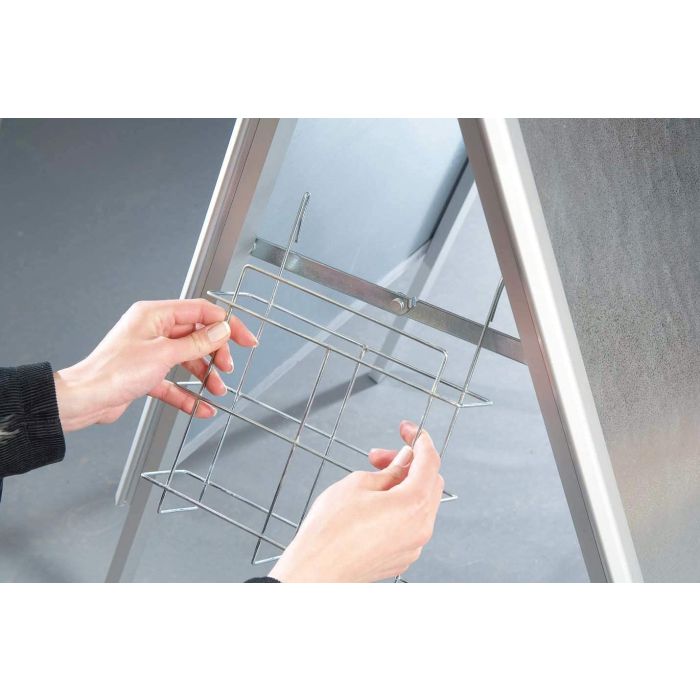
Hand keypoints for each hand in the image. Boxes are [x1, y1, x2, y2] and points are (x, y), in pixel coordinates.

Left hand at [53, 299, 257, 430]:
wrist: (85, 400)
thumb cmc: (113, 372)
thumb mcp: (164, 354)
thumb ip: (197, 343)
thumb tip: (221, 331)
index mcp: (155, 315)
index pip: (200, 311)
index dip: (226, 324)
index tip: (244, 338)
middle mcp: (153, 330)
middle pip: (196, 336)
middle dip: (215, 354)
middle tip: (226, 368)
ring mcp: (150, 352)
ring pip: (188, 360)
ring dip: (205, 376)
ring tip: (216, 390)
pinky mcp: (146, 374)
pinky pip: (175, 382)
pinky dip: (189, 394)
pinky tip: (201, 407)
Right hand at [269, 421, 443, 581]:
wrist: (314, 572)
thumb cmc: (330, 532)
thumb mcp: (357, 484)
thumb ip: (389, 470)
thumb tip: (404, 461)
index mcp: (414, 504)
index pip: (430, 460)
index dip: (419, 439)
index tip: (408, 430)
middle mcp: (421, 528)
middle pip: (429, 482)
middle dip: (407, 463)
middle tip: (378, 457)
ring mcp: (413, 546)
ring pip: (420, 505)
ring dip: (402, 486)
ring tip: (371, 482)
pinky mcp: (401, 557)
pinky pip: (409, 524)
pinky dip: (399, 508)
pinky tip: (373, 505)